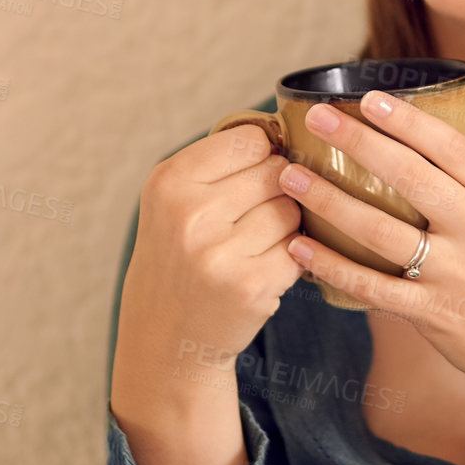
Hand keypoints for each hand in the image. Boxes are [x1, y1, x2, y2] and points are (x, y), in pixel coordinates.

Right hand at [112, 125, 304, 411]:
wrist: (166, 334)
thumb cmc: (181, 252)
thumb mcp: (175, 197)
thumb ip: (223, 160)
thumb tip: (292, 129)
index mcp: (169, 181)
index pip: (251, 139)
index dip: (262, 154)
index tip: (251, 174)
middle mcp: (190, 214)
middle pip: (276, 173)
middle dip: (276, 190)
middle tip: (251, 217)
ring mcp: (220, 253)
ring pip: (292, 210)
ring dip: (286, 225)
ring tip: (254, 244)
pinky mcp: (251, 286)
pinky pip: (299, 249)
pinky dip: (291, 258)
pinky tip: (263, 269)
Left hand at [275, 91, 464, 453]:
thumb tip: (412, 135)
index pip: (450, 146)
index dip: (406, 120)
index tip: (367, 98)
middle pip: (409, 176)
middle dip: (357, 142)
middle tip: (316, 119)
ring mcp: (457, 274)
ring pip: (380, 229)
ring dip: (328, 200)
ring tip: (290, 177)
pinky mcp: (435, 315)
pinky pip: (372, 286)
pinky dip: (331, 266)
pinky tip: (300, 248)